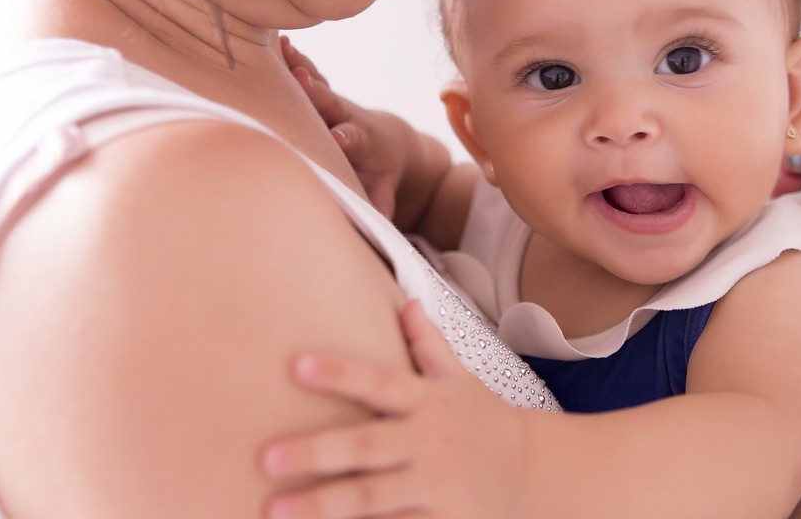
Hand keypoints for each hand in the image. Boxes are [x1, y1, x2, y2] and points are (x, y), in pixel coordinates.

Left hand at [260, 301, 525, 518]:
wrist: (533, 473)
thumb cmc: (482, 422)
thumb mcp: (460, 380)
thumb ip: (429, 345)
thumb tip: (408, 301)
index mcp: (428, 401)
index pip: (379, 381)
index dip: (340, 373)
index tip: (297, 367)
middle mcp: (430, 442)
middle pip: (367, 445)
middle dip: (317, 453)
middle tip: (267, 457)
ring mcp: (436, 486)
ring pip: (374, 498)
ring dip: (324, 506)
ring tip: (274, 509)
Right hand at [281, 36, 409, 217]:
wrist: (390, 139)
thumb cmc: (382, 168)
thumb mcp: (384, 185)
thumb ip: (381, 200)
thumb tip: (383, 223)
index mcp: (362, 140)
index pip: (353, 138)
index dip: (346, 137)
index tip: (338, 136)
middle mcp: (347, 115)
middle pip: (331, 103)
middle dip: (316, 92)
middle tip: (301, 79)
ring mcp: (333, 102)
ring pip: (315, 83)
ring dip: (299, 65)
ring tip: (281, 46)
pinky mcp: (321, 93)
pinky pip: (305, 73)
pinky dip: (292, 59)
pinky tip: (275, 39)